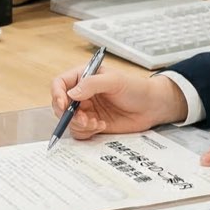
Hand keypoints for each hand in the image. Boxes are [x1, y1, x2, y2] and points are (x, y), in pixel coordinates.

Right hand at [49, 67, 186, 139]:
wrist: (152, 107)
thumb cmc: (136, 88)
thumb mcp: (115, 81)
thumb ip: (92, 84)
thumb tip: (72, 93)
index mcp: (84, 77)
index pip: (60, 84)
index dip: (57, 94)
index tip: (63, 104)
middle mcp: (82, 94)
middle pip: (61, 105)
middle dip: (69, 115)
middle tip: (84, 119)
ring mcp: (87, 110)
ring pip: (69, 121)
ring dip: (79, 124)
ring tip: (96, 123)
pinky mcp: (93, 124)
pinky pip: (79, 131)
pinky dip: (86, 132)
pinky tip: (101, 126)